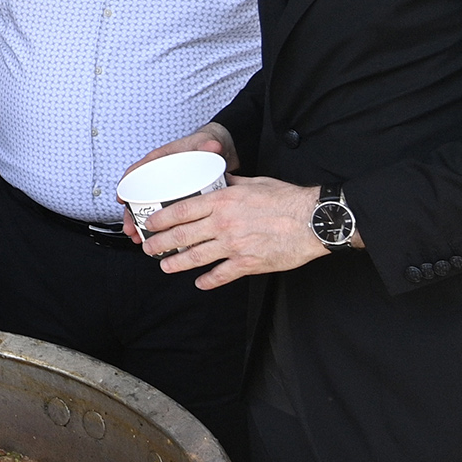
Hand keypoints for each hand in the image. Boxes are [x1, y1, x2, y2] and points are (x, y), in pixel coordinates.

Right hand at [118, 124, 238, 241]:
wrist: (218, 150)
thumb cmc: (205, 144)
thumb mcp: (206, 143)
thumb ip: (208, 145)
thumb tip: (212, 146)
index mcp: (162, 158)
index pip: (138, 170)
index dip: (126, 184)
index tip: (121, 197)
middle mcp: (160, 173)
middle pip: (138, 194)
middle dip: (131, 212)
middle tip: (130, 227)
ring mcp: (166, 186)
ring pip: (147, 205)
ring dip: (141, 222)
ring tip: (139, 236)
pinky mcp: (175, 196)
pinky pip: (161, 210)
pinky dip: (158, 224)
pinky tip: (157, 236)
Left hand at [136, 174, 331, 288]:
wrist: (313, 220)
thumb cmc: (286, 199)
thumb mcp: (253, 182)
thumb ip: (230, 183)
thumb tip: (217, 178)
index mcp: (222, 200)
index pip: (182, 210)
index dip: (161, 218)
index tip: (150, 223)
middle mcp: (223, 223)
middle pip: (182, 236)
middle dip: (160, 244)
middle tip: (149, 248)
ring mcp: (234, 244)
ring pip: (196, 257)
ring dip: (177, 263)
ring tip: (165, 266)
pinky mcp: (248, 262)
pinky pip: (221, 275)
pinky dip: (208, 280)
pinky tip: (200, 282)